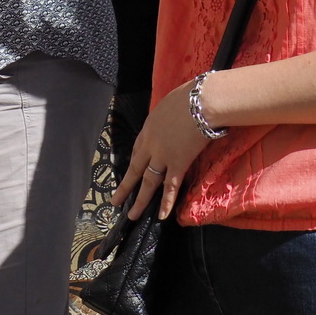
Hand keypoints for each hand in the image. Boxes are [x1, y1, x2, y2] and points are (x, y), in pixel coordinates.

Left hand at [111, 79, 214, 220]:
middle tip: (116, 201)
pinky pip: (170, 187)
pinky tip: (160, 216)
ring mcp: (162, 156)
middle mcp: (150, 145)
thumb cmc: (188, 98)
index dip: (136, 162)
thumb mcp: (169, 105)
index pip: (138, 149)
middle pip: (135, 169)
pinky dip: (165, 202)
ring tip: (131, 215)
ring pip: (148, 182)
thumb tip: (175, 118)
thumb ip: (167, 117)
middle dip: (126, 186)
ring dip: (140, 200)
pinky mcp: (178, 164)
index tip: (132, 172)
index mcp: (147, 129)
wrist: (199, 103)